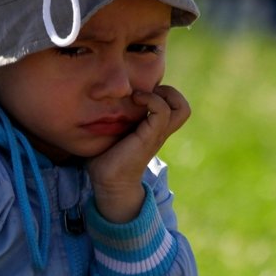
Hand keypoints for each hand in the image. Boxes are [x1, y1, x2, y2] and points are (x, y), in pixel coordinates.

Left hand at [87, 84, 189, 221]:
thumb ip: (111, 118)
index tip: (139, 93)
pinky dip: (151, 100)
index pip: (174, 106)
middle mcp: (159, 131)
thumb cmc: (104, 159)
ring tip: (139, 96)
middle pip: (183, 108)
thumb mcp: (111, 133)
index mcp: (153, 129)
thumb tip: (92, 104)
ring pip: (181, 108)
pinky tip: (134, 100)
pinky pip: (162, 111)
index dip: (162, 93)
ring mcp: (157, 134)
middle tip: (145, 93)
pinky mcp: (150, 136)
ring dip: (163, 94)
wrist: (108, 183)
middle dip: (169, 92)